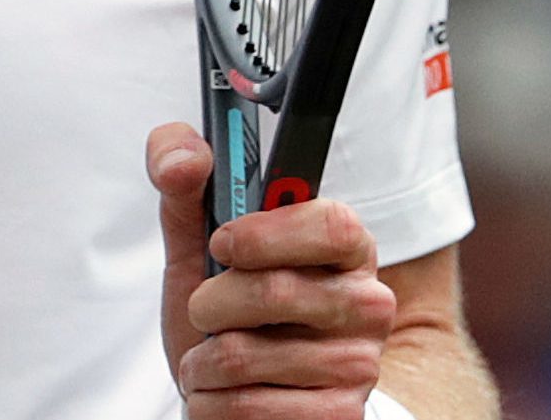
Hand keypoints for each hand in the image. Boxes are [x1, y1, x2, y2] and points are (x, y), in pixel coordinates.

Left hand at [147, 122, 397, 419]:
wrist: (241, 392)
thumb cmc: (228, 309)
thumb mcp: (199, 245)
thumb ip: (183, 184)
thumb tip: (186, 156)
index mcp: (344, 247)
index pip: (330, 224)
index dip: (264, 232)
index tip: (221, 243)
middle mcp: (367, 304)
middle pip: (273, 290)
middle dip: (209, 302)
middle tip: (203, 309)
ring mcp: (358, 366)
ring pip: (244, 354)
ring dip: (202, 360)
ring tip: (212, 358)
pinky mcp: (339, 418)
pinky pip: (247, 408)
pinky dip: (211, 403)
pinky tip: (225, 394)